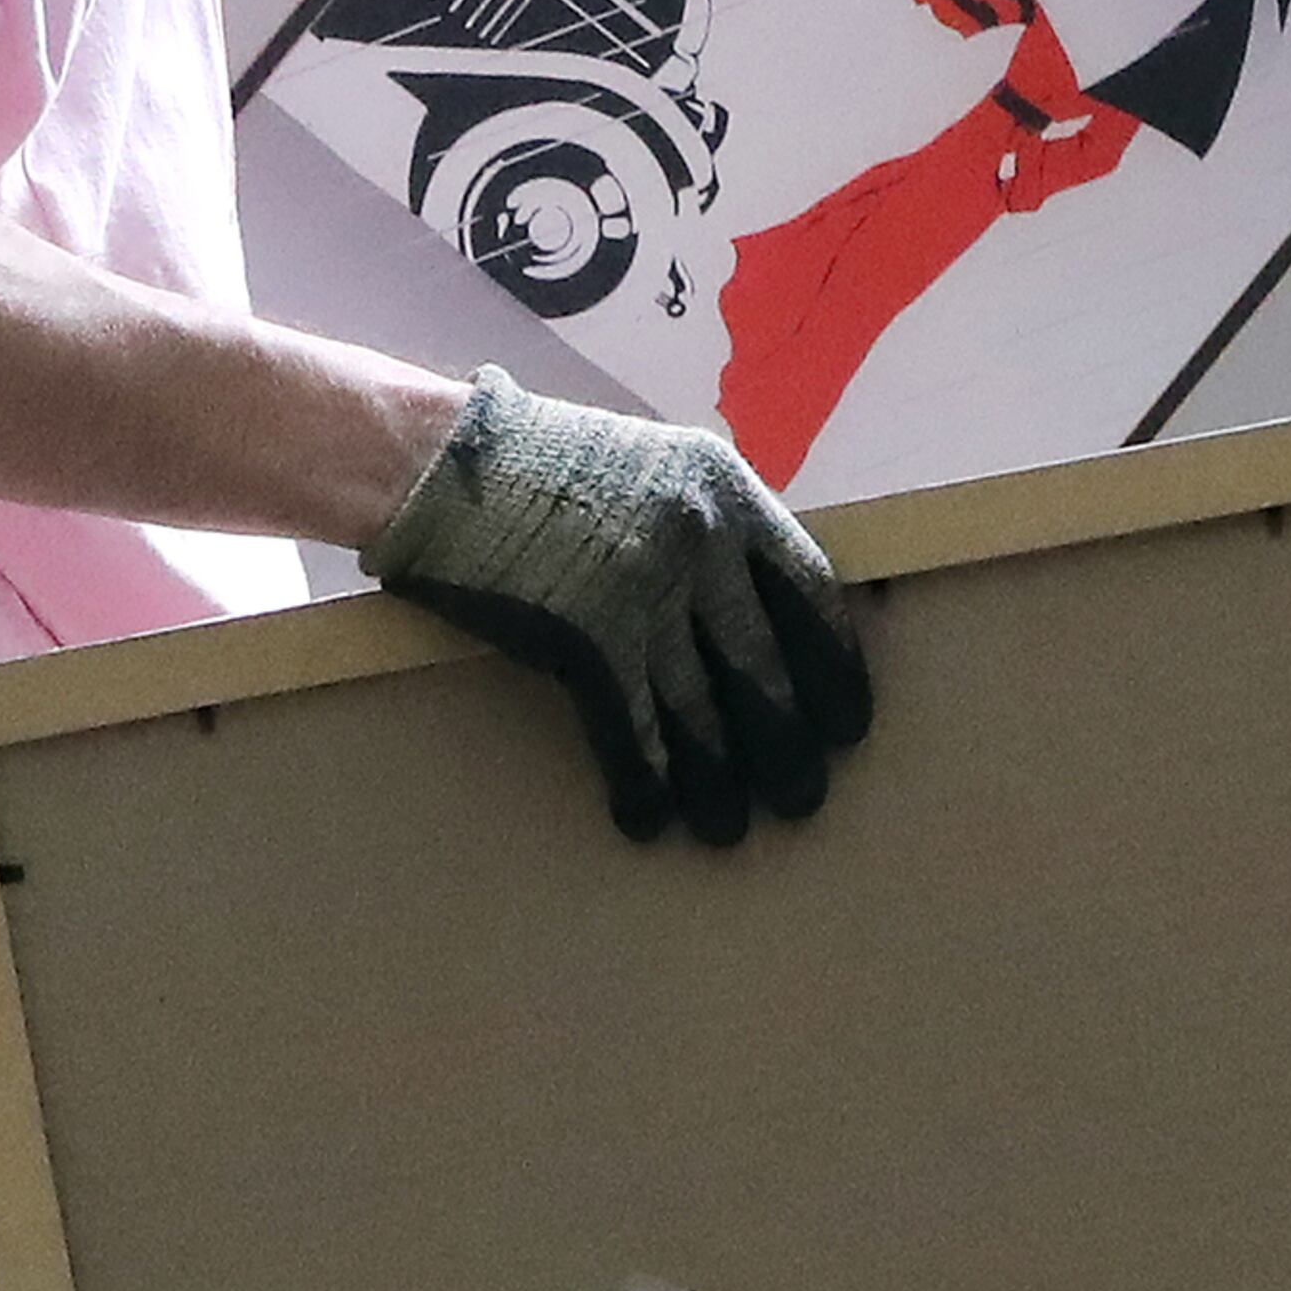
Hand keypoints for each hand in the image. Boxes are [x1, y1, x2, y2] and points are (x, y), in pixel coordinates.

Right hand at [361, 368, 874, 845]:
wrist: (440, 463)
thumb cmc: (540, 464)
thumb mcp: (650, 466)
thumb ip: (706, 525)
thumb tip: (753, 610)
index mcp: (726, 487)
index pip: (812, 591)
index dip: (836, 667)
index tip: (849, 721)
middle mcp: (700, 537)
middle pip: (766, 665)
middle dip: (788, 743)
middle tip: (804, 796)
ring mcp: (644, 588)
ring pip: (704, 710)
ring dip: (720, 781)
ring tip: (730, 827)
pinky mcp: (586, 635)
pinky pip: (634, 730)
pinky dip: (647, 782)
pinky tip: (651, 818)